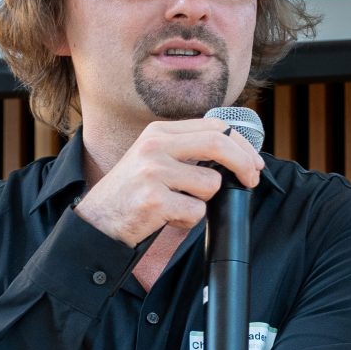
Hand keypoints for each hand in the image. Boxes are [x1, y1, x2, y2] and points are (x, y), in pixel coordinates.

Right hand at [74, 118, 263, 246]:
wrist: (96, 222)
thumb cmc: (130, 194)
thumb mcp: (153, 159)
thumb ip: (186, 150)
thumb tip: (234, 155)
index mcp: (158, 132)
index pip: (213, 127)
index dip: (241, 144)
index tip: (254, 162)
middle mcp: (155, 146)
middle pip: (218, 145)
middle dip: (244, 164)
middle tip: (252, 181)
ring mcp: (153, 172)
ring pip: (209, 185)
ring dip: (202, 202)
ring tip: (177, 206)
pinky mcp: (154, 200)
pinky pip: (195, 213)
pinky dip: (187, 222)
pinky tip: (166, 219)